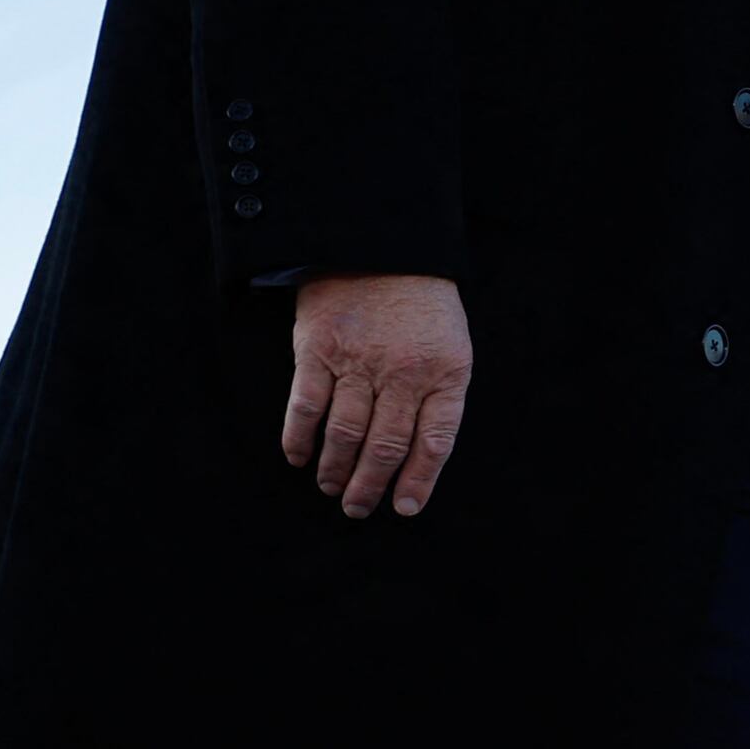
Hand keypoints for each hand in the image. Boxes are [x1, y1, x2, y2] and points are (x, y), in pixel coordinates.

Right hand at [281, 274, 474, 518]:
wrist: (379, 240)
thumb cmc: (419, 299)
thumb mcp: (450, 342)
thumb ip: (439, 393)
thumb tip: (421, 453)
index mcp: (444, 371)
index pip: (435, 441)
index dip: (418, 480)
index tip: (403, 508)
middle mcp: (402, 371)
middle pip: (385, 445)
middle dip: (369, 485)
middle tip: (357, 508)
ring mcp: (357, 361)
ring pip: (345, 434)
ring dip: (335, 469)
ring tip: (331, 487)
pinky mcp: (317, 348)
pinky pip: (306, 406)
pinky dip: (299, 438)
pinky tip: (299, 457)